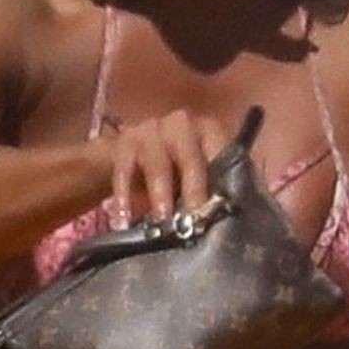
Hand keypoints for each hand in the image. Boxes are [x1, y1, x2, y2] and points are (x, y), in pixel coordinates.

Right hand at [105, 110, 228, 227]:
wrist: (137, 157)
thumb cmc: (178, 173)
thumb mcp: (199, 177)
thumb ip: (213, 190)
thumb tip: (225, 224)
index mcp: (209, 131)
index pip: (221, 152)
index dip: (221, 181)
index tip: (218, 209)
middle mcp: (181, 125)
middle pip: (190, 158)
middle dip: (192, 189)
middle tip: (192, 218)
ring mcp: (151, 130)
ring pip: (157, 164)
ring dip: (160, 193)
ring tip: (161, 219)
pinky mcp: (125, 141)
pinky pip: (124, 170)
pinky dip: (124, 196)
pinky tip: (123, 219)